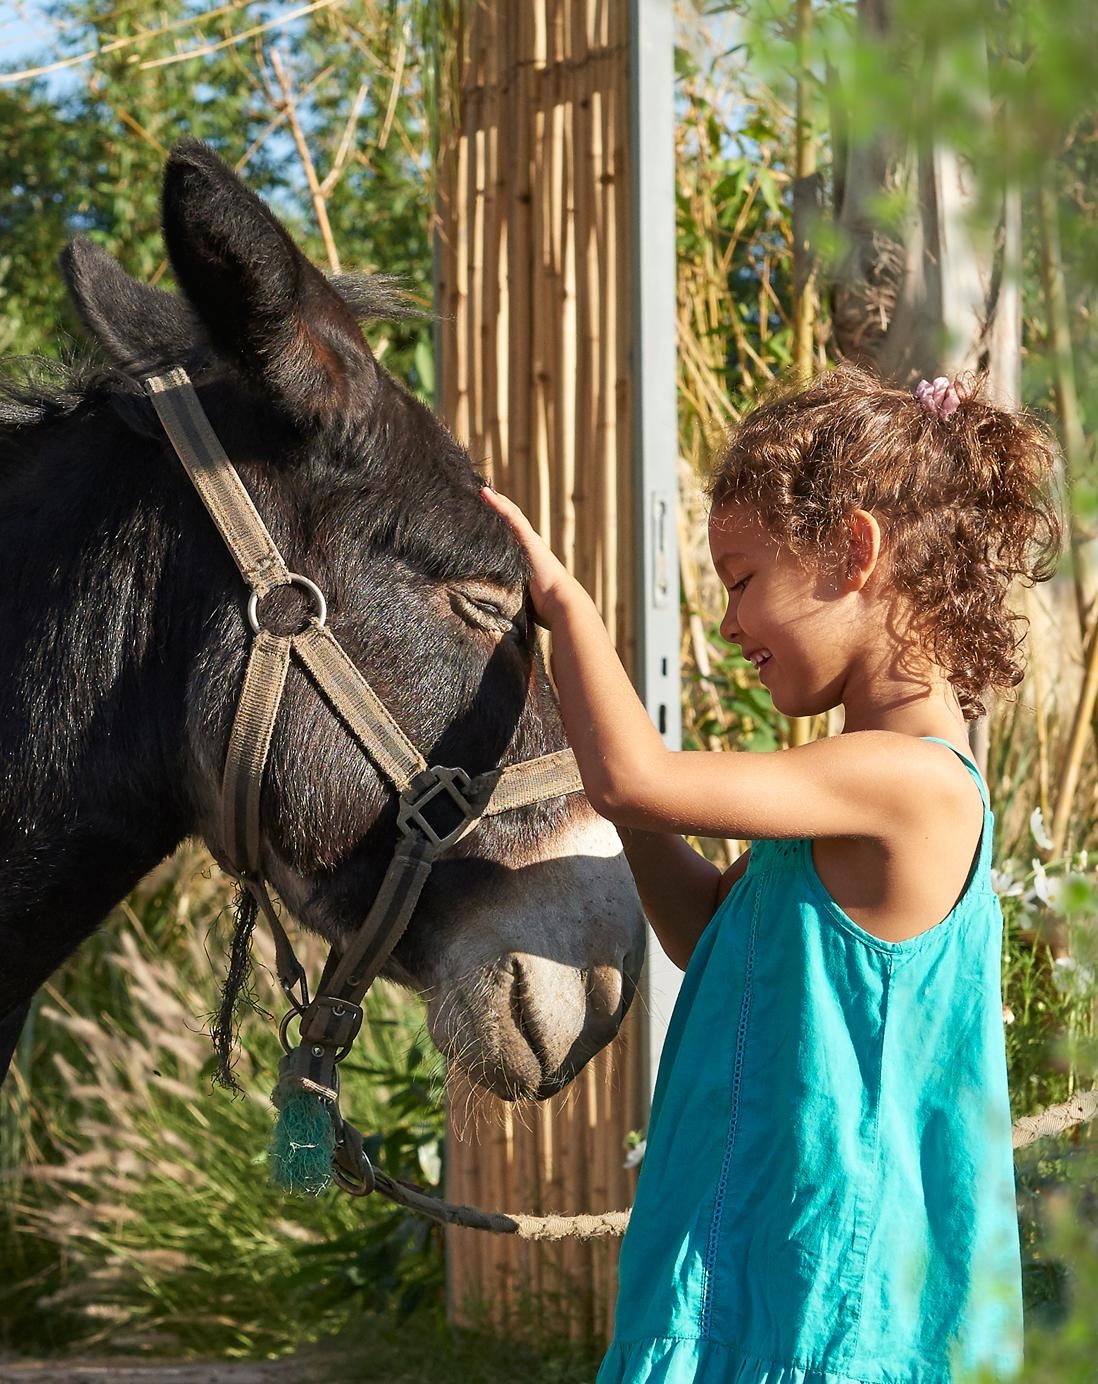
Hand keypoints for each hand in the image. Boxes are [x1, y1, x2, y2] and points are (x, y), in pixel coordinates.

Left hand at [479, 484, 586, 626]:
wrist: (564, 605)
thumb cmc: (548, 610)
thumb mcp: (525, 600)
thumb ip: (515, 599)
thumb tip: (501, 616)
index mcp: (529, 560)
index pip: (512, 538)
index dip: (500, 525)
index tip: (486, 515)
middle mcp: (531, 547)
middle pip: (511, 521)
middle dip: (497, 508)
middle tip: (480, 493)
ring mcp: (530, 542)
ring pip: (511, 515)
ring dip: (496, 500)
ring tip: (479, 488)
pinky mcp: (529, 540)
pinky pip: (511, 517)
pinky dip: (498, 504)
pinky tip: (484, 493)